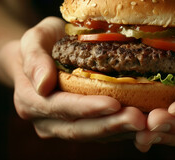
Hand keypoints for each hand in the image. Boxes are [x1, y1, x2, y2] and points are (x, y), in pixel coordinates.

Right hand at [0, 17, 145, 141]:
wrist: (43, 53)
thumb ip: (34, 58)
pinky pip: (101, 133)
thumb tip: (44, 85)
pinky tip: (141, 124)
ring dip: (119, 131)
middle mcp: (45, 120)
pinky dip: (121, 131)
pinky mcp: (80, 126)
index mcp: (30, 99)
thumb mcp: (34, 39)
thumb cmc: (42, 42)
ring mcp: (62, 127)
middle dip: (110, 124)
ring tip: (144, 123)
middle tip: (138, 119)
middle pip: (79, 128)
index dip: (86, 107)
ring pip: (92, 135)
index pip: (60, 107)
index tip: (113, 103)